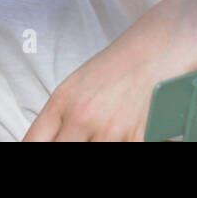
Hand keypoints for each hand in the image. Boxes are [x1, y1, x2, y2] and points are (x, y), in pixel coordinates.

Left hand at [24, 0, 196, 140]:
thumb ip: (64, 117)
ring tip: (108, 134)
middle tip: (83, 140)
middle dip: (68, 150)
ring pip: (93, 153)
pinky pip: (124, 152)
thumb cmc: (123, 63)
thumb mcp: (81, 85)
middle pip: (59, 152)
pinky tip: (127, 135)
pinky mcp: (137, 138)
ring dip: (98, 146)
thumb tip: (54, 140)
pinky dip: (126, 145)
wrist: (163, 43)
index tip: (46, 149)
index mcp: (62, 102)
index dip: (34, 151)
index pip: (33, 142)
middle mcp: (81, 117)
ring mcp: (109, 130)